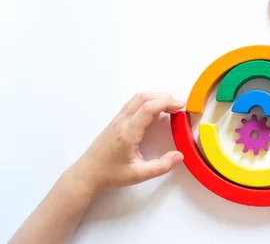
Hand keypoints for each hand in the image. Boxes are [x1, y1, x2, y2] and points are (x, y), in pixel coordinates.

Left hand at [69, 92, 185, 195]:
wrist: (87, 174)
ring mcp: (117, 119)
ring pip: (137, 98)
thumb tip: (179, 156)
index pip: (148, 108)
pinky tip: (155, 110)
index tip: (181, 106)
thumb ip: (161, 166)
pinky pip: (133, 103)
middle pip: (143, 97)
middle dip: (164, 97)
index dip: (166, 103)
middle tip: (178, 106)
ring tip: (169, 106)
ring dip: (155, 97)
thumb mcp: (138, 175)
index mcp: (128, 133)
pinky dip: (147, 101)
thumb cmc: (111, 175)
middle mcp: (122, 122)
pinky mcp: (116, 120)